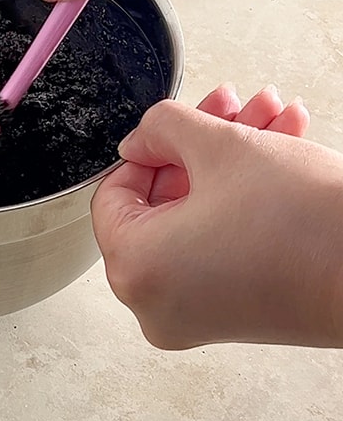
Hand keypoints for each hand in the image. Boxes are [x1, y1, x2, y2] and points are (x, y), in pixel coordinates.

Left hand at [92, 83, 342, 349]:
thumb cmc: (307, 223)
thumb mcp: (220, 145)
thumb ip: (162, 128)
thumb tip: (140, 139)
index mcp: (135, 270)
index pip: (115, 192)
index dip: (152, 147)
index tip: (184, 126)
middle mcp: (156, 304)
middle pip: (163, 200)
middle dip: (205, 143)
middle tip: (235, 105)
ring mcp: (198, 315)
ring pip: (200, 215)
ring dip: (234, 160)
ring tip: (272, 117)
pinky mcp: (238, 314)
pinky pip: (222, 244)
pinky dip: (246, 199)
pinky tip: (282, 147)